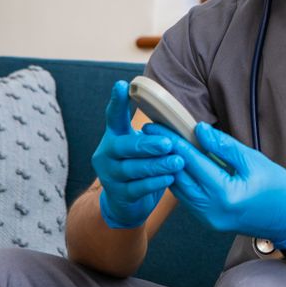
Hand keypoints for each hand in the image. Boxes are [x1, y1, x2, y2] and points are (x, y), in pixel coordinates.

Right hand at [92, 81, 182, 229]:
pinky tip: (169, 178)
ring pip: (131, 168)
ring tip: (178, 162)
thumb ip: (153, 132)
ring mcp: (110, 175)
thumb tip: (178, 114)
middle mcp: (107, 154)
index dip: (116, 101)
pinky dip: (154, 183)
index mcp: (115, 136)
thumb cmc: (140, 165)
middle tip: (168, 143)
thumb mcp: (141, 145)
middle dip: (147, 144)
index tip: (122, 84)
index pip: (113, 116)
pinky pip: (137, 188)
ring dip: (156, 165)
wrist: (125, 202)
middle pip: (123, 146)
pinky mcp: (119, 194)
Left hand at [144, 122, 285, 250]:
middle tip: (149, 132)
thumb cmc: (280, 189)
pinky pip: (187, 198)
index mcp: (225, 194)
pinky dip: (180, 180)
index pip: (191, 162)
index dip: (172, 141)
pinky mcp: (208, 220)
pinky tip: (175, 164)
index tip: (156, 125)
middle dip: (163, 152)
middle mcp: (211, 210)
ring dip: (168, 166)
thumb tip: (199, 130)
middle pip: (178, 176)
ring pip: (179, 189)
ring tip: (157, 146)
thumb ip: (225, 147)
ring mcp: (208, 218)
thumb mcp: (255, 162)